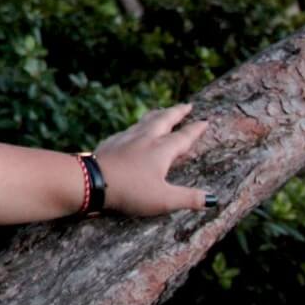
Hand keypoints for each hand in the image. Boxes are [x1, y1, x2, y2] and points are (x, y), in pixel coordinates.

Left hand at [93, 103, 212, 215]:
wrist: (91, 180)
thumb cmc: (130, 191)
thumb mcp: (164, 200)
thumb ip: (189, 198)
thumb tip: (213, 199)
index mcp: (161, 150)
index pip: (183, 137)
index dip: (195, 130)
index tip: (205, 121)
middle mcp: (145, 138)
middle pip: (164, 119)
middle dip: (177, 112)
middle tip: (186, 105)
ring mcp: (126, 138)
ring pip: (145, 121)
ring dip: (157, 115)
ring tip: (162, 112)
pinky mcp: (111, 142)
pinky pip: (129, 129)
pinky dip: (138, 125)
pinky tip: (133, 130)